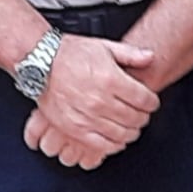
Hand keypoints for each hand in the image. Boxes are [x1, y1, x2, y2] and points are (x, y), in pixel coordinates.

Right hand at [23, 36, 159, 167]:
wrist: (40, 63)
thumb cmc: (69, 54)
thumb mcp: (103, 46)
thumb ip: (130, 54)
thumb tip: (150, 57)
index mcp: (111, 79)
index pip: (145, 99)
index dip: (152, 102)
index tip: (150, 102)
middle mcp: (100, 100)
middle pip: (136, 118)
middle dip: (143, 117)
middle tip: (141, 114)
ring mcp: (87, 117)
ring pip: (122, 133)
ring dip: (131, 131)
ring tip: (130, 126)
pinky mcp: (75, 129)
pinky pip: (102, 145)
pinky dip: (114, 145)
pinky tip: (116, 139)